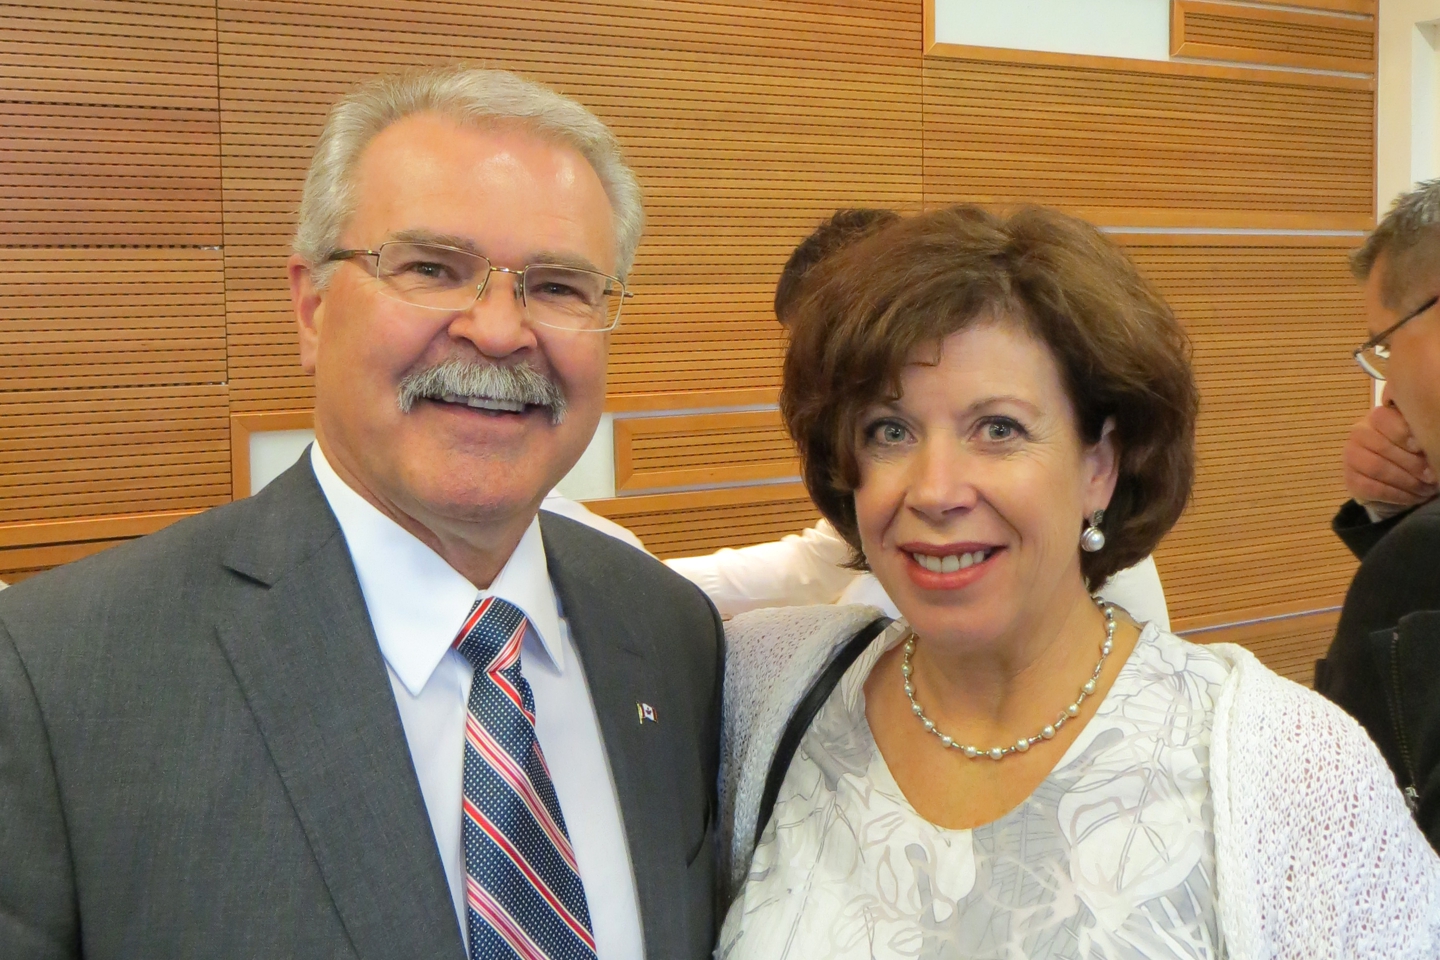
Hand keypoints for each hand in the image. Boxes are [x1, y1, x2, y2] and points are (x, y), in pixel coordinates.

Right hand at [1343, 389, 1437, 506]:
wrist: (1394, 480)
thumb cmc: (1411, 454)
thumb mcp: (1417, 441)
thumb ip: (1419, 436)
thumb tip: (1425, 445)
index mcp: (1377, 418)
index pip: (1382, 419)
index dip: (1402, 433)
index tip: (1421, 447)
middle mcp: (1359, 434)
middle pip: (1382, 446)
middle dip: (1412, 464)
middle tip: (1432, 476)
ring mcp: (1351, 457)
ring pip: (1377, 468)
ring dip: (1407, 481)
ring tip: (1427, 489)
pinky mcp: (1350, 480)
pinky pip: (1372, 488)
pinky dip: (1397, 495)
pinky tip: (1413, 497)